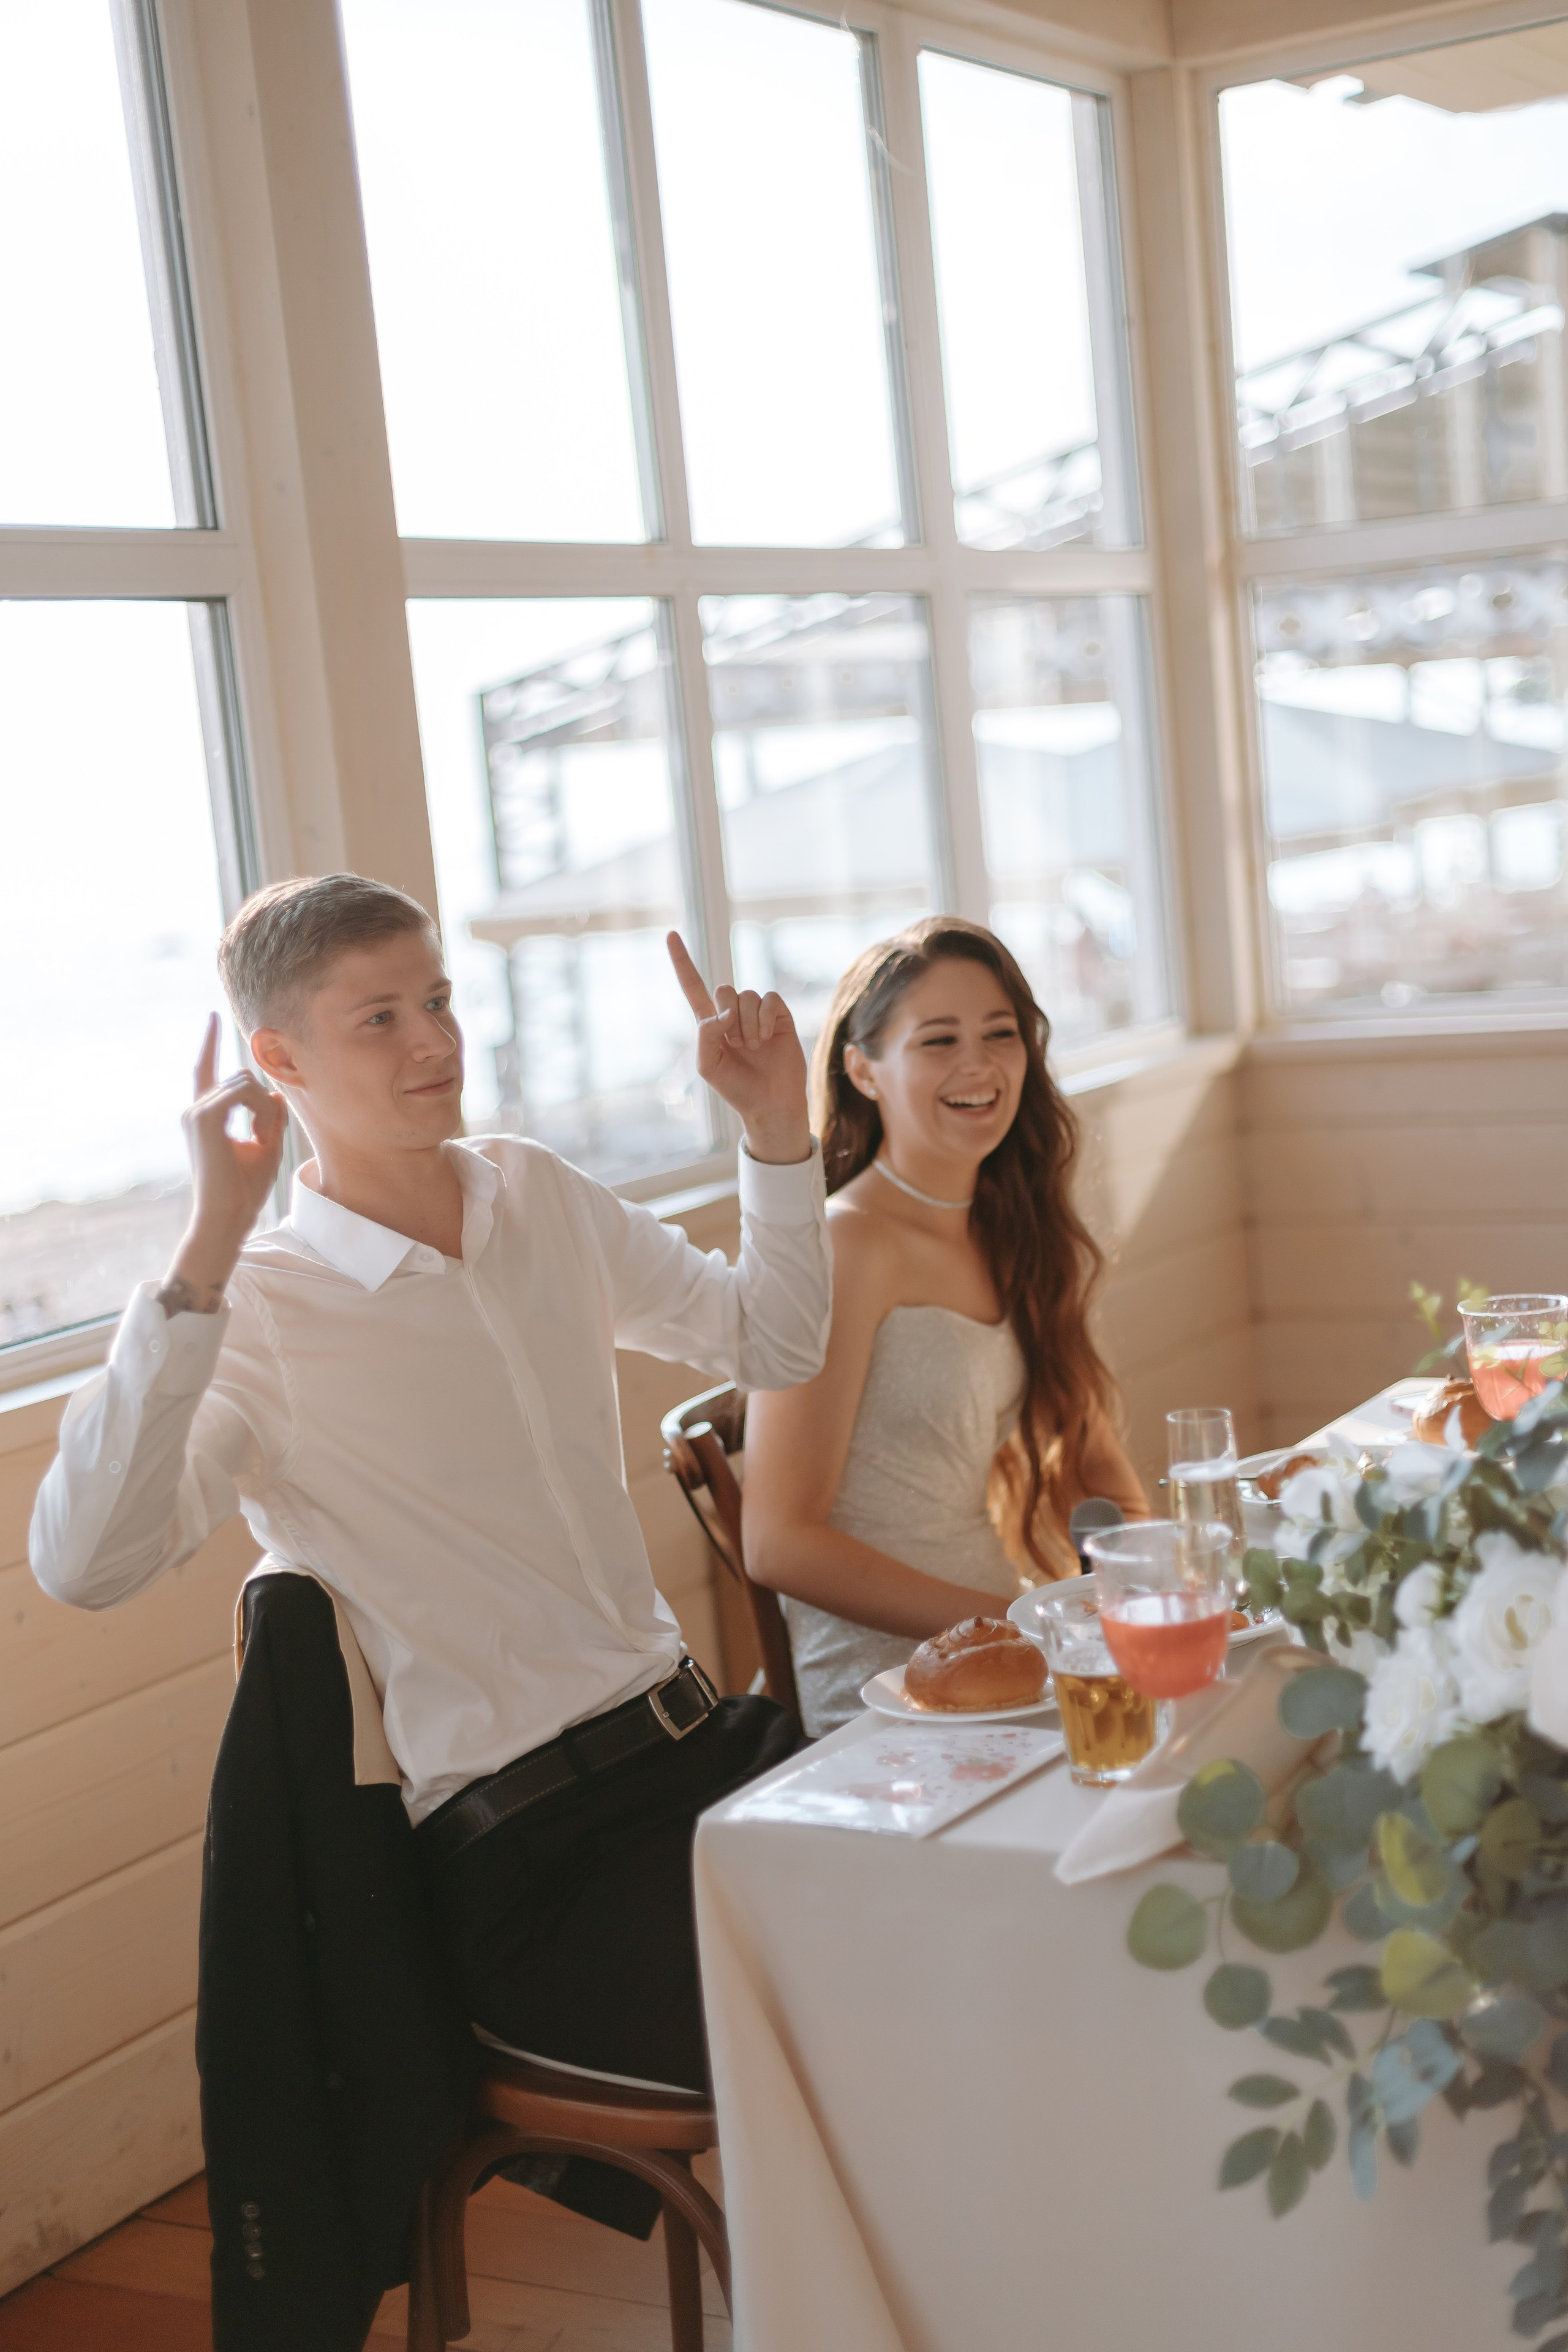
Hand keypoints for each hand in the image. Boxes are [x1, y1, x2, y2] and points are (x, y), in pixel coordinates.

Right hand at [163, 1016, 288, 1305]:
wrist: (227, 1216)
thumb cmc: (244, 1190)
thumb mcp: (268, 1148)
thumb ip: (272, 1119)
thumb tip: (277, 1095)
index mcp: (205, 1115)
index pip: (205, 1070)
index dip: (210, 1042)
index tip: (213, 1017)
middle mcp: (195, 1109)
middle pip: (241, 1077)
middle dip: (264, 1103)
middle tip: (267, 1138)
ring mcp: (196, 1112)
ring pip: (246, 1082)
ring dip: (265, 1110)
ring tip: (262, 1142)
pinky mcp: (204, 1117)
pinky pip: (244, 1093)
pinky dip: (261, 1113)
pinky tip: (259, 1137)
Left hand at [667, 933, 810, 1165]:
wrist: (769, 1103)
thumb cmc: (736, 1087)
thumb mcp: (708, 1065)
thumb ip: (706, 1033)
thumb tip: (724, 1011)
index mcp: (710, 1023)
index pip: (693, 986)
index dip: (682, 961)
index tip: (670, 935)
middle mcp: (733, 1014)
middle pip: (723, 989)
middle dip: (728, 1015)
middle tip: (736, 1044)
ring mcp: (757, 1014)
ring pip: (747, 995)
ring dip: (747, 1024)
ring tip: (753, 1047)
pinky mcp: (779, 1016)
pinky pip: (769, 999)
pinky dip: (765, 1018)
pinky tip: (766, 1038)